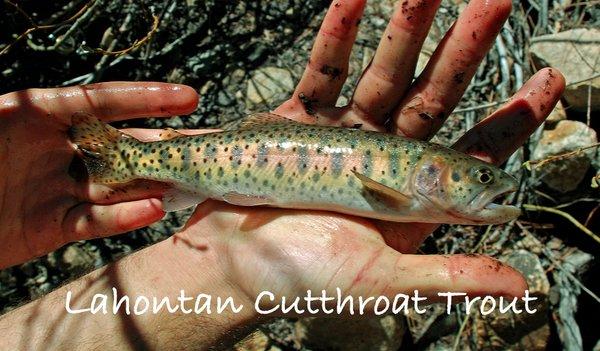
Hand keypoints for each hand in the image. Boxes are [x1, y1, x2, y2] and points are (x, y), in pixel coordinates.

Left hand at [0, 82, 197, 267]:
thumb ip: (27, 105)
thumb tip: (59, 96)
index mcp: (43, 116)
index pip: (103, 103)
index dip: (146, 99)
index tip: (189, 99)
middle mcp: (59, 152)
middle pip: (124, 146)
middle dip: (167, 145)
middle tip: (208, 147)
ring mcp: (60, 189)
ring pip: (118, 186)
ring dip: (155, 185)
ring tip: (192, 182)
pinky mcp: (55, 226)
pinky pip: (95, 222)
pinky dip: (124, 218)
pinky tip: (153, 211)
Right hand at [174, 0, 564, 309]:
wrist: (232, 268)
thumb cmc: (305, 282)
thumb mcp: (383, 282)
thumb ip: (450, 276)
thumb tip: (520, 283)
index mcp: (409, 200)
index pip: (471, 153)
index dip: (509, 119)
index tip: (547, 80)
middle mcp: (382, 162)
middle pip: (433, 99)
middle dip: (464, 53)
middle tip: (495, 2)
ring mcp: (342, 137)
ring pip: (383, 75)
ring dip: (407, 30)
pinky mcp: (299, 123)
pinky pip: (322, 73)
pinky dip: (336, 35)